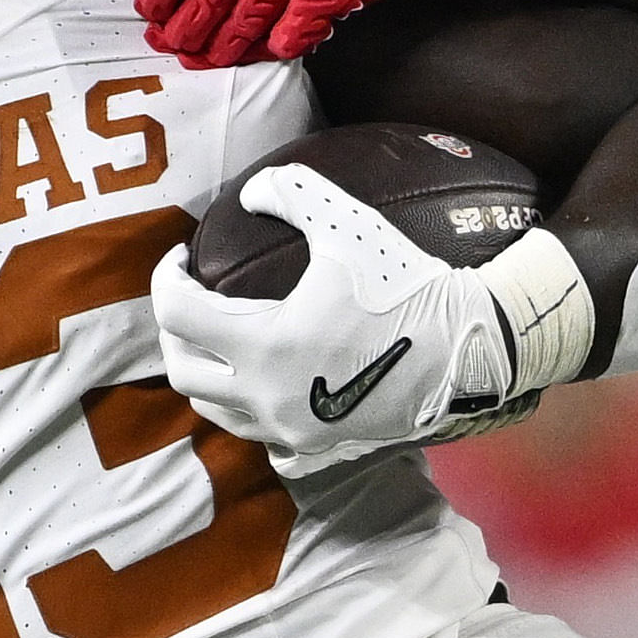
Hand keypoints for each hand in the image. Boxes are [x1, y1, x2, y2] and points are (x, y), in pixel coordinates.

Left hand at [148, 165, 587, 475]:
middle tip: (192, 298)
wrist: (470, 347)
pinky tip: (262, 375)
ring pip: (214, 410)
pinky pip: (257, 433)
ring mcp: (291, 428)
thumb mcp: (349, 222)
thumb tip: (249, 194)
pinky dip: (243, 404)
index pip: (177, 315)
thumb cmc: (408, 283)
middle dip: (174, 330)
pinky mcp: (317, 445)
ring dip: (204, 371)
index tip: (183, 257)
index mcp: (268, 344)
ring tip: (220, 337)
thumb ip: (289, 192)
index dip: (166, 279)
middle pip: (183, 371)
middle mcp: (269, 397)